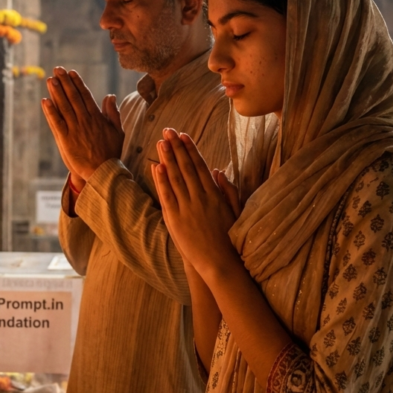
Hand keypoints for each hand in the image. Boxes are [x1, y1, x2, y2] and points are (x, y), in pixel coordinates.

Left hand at [41, 68, 124, 182]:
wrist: (103, 172)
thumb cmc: (111, 152)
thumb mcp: (117, 131)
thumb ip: (113, 112)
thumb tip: (110, 95)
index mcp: (96, 117)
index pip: (85, 95)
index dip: (77, 83)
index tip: (71, 72)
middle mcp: (85, 120)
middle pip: (73, 97)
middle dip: (64, 82)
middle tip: (57, 69)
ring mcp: (74, 129)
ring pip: (64, 107)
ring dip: (56, 92)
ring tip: (50, 79)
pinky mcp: (65, 140)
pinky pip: (56, 122)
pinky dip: (50, 111)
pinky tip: (44, 101)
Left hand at [151, 128, 238, 278]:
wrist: (220, 262)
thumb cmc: (229, 238)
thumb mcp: (235, 210)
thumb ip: (227, 190)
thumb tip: (218, 171)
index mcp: (214, 194)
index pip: (200, 165)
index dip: (190, 149)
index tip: (183, 135)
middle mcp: (200, 197)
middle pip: (186, 167)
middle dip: (176, 147)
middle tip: (168, 131)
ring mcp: (187, 208)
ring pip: (176, 178)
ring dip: (168, 158)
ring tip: (161, 142)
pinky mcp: (176, 219)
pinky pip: (167, 196)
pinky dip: (161, 180)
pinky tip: (157, 167)